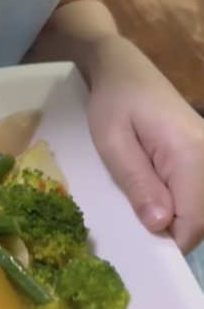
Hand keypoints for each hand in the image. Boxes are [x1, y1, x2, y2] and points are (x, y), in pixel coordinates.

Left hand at [86, 36, 203, 253]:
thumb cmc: (112, 100)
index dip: (168, 242)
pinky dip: (177, 201)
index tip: (139, 241)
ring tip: (141, 202)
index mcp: (191, 153)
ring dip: (173, 215)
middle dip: (170, 229)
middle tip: (134, 220)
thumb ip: (138, 183)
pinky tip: (153, 192)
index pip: (194, 222)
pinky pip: (196, 192)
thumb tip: (160, 226)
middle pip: (201, 219)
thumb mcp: (112, 142)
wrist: (123, 66)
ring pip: (200, 209)